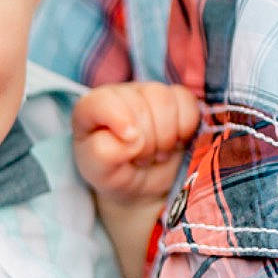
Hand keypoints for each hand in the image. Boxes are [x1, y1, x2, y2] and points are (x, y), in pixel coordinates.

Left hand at [72, 81, 199, 203]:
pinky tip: (176, 142)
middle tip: (141, 160)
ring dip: (166, 136)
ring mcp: (149, 93)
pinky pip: (187, 102)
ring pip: (164, 100)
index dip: (119, 118)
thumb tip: (132, 139)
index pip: (103, 101)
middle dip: (146, 141)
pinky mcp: (176, 99)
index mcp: (91, 109)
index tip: (131, 142)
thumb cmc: (114, 173)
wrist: (142, 183)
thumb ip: (105, 153)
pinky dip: (185, 128)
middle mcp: (120, 95)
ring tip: (158, 154)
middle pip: (140, 104)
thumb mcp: (100, 172)